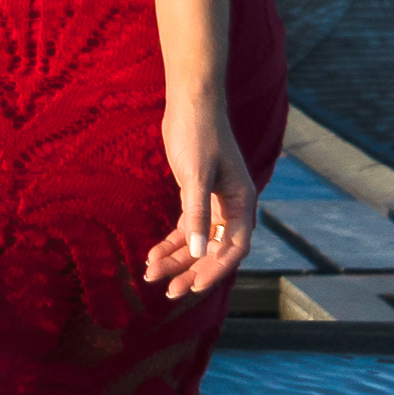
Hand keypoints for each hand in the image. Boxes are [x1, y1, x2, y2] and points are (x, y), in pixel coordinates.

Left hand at [145, 94, 257, 294]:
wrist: (191, 102)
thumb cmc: (199, 134)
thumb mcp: (196, 176)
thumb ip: (197, 213)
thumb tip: (197, 250)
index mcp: (242, 203)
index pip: (234, 248)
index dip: (215, 270)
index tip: (194, 287)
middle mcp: (232, 207)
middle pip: (213, 250)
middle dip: (191, 271)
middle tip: (169, 292)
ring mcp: (214, 202)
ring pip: (197, 241)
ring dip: (177, 259)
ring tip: (151, 275)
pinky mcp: (196, 195)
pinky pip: (186, 227)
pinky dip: (170, 242)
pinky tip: (152, 255)